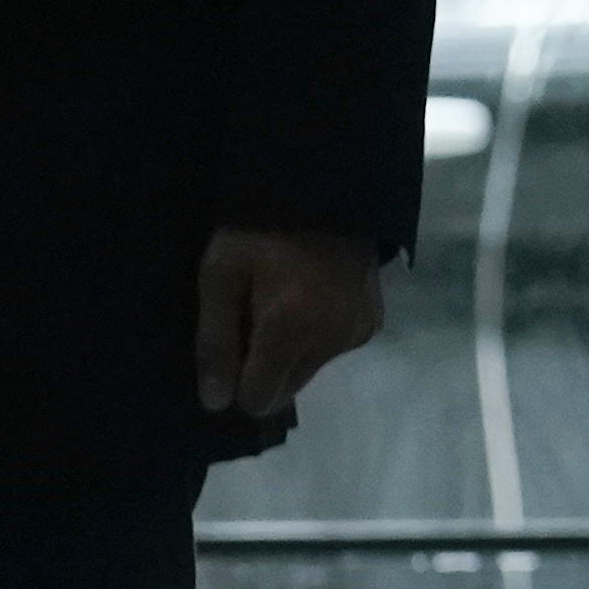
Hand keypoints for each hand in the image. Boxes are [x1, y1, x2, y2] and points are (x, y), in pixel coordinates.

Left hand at [194, 228, 384, 426]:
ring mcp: (357, 331)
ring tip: (282, 301)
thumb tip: (216, 404)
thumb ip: (216, 342)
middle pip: (286, 390)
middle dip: (264, 367)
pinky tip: (310, 297)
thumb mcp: (220, 275)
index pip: (259, 399)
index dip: (235, 382)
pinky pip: (332, 351)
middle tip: (253, 317)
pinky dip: (316, 337)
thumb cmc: (259, 228)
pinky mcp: (373, 321)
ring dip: (290, 353)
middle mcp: (331, 340)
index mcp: (292, 329)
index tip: (230, 344)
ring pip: (308, 371)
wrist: (322, 183)